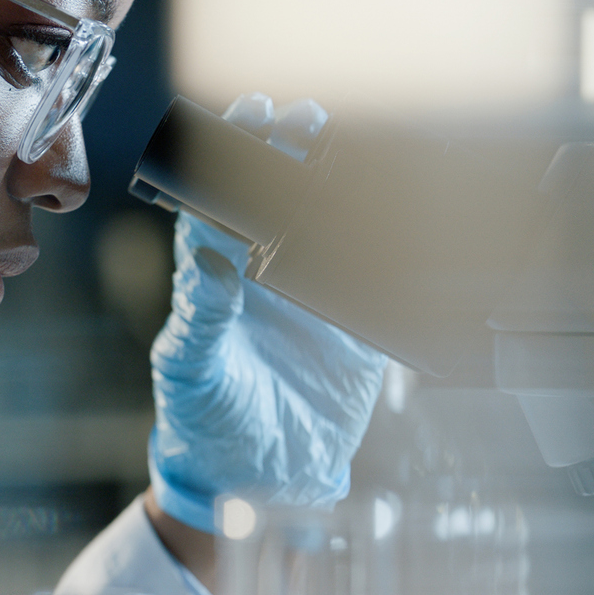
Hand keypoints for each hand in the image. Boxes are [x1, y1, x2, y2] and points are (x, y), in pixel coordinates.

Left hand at [147, 94, 388, 534]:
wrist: (261, 482)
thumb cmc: (205, 423)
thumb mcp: (192, 371)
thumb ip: (200, 317)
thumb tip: (207, 261)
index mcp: (218, 279)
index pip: (222, 200)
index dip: (236, 153)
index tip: (253, 113)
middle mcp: (264, 278)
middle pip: (276, 198)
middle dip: (291, 150)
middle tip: (310, 115)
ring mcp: (309, 300)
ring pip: (324, 225)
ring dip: (337, 183)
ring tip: (353, 140)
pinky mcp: (351, 328)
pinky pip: (370, 275)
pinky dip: (386, 242)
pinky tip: (401, 205)